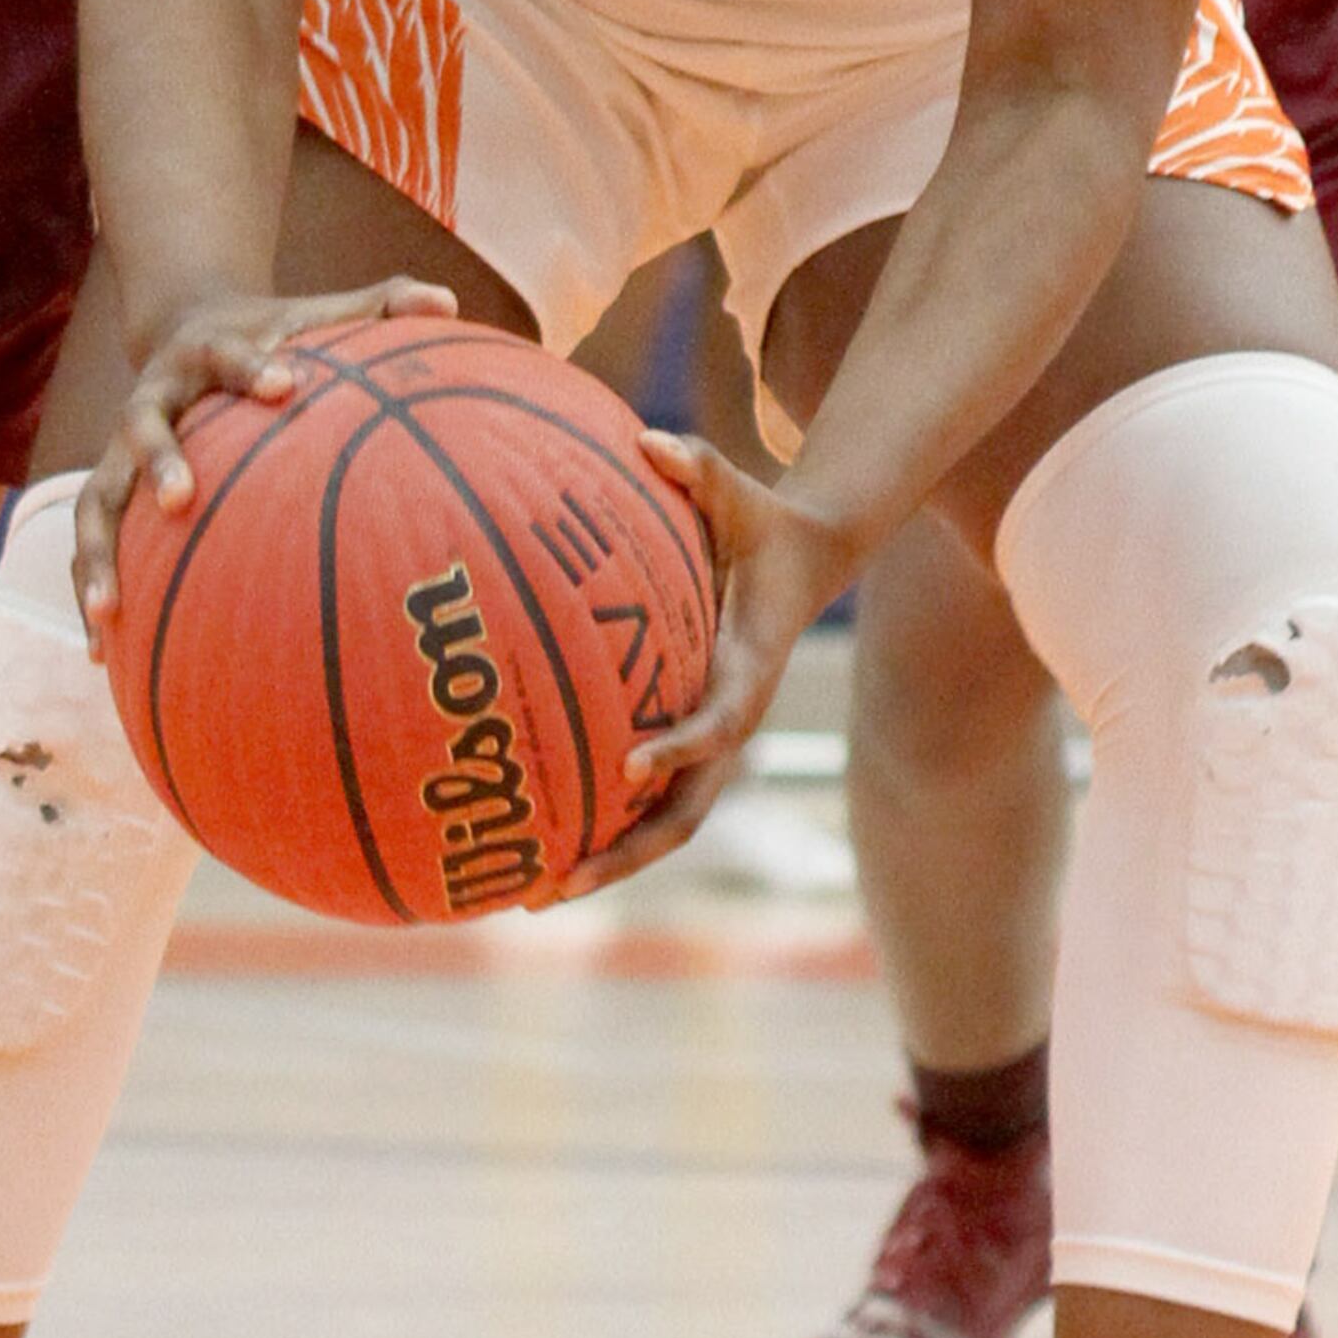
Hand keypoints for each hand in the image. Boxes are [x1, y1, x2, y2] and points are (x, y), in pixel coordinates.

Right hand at [74, 268, 460, 635]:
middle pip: (139, 425)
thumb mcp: (318, 311)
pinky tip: (102, 652)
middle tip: (178, 500)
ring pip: (96, 499)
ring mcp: (121, 446)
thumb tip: (449, 298)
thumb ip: (380, 305)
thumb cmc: (272, 333)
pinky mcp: (111, 487)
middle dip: (157, 460)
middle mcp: (153, 397)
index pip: (227, 355)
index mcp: (207, 352)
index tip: (285, 384)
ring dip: (96, 553)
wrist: (184, 324)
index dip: (252, 367)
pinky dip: (90, 589)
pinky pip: (93, 541)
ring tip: (108, 611)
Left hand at [562, 429, 859, 889]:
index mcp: (746, 672)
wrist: (805, 560)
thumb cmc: (759, 521)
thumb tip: (651, 440)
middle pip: (684, 812)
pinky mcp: (690, 743)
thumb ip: (698, 467)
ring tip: (532, 897)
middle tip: (557, 883)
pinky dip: (602, 826)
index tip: (629, 767)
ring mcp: (710, 743)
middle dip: (624, 854)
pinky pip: (646, 799)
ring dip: (607, 862)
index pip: (717, 726)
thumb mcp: (737, 491)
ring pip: (663, 825)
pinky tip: (538, 845)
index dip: (678, 748)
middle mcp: (730, 722)